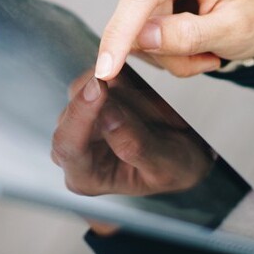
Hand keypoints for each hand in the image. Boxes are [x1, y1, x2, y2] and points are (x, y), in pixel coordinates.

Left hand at [51, 72, 213, 201]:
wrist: (186, 152)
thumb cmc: (174, 168)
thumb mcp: (166, 166)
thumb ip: (134, 145)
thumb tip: (106, 114)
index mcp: (84, 178)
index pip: (67, 146)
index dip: (81, 114)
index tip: (100, 87)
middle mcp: (73, 150)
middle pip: (78, 110)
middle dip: (123, 104)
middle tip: (164, 114)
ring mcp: (78, 121)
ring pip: (89, 88)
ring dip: (131, 93)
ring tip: (164, 116)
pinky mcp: (88, 97)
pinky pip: (101, 75)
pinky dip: (128, 80)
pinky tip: (151, 99)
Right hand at [94, 0, 253, 79]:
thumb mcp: (233, 31)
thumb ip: (188, 35)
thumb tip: (141, 39)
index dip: (122, 28)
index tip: (107, 66)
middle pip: (137, 11)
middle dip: (164, 48)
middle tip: (204, 58)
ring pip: (134, 22)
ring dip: (164, 49)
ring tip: (201, 46)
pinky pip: (135, 24)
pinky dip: (160, 44)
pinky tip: (185, 38)